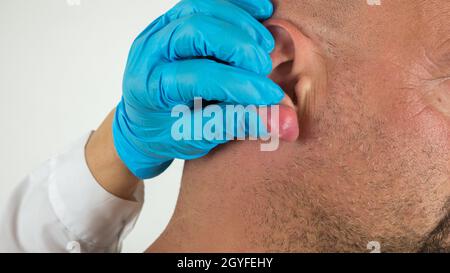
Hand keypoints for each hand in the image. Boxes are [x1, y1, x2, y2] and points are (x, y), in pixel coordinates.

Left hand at [113, 0, 283, 178]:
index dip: (240, 85)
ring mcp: (159, 31)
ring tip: (265, 43)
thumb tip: (280, 121)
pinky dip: (235, 5)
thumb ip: (234, 124)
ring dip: (238, 21)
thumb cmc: (165, 132)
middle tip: (264, 66)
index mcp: (150, 87)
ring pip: (200, 7)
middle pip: (196, 31)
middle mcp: (149, 53)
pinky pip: (205, 1)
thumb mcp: (195, 138)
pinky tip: (260, 13)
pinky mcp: (173, 20)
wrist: (143, 121)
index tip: (271, 96)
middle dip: (238, 45)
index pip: (200, 77)